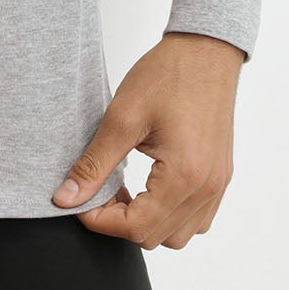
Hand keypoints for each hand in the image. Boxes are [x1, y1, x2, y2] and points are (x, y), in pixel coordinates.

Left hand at [50, 31, 244, 247]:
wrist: (206, 51)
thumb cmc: (169, 75)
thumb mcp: (121, 117)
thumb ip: (94, 164)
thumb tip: (67, 198)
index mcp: (185, 175)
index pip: (136, 228)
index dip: (100, 220)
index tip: (80, 202)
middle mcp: (207, 188)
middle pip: (155, 238)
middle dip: (120, 222)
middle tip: (100, 191)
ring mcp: (218, 185)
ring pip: (178, 236)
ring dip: (146, 223)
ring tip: (124, 191)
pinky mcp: (220, 178)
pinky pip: (195, 219)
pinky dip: (169, 215)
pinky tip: (149, 188)